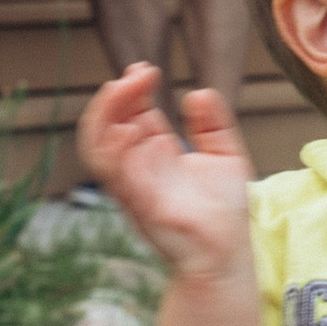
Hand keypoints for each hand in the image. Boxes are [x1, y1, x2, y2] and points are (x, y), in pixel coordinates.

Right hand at [79, 66, 253, 282]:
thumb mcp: (225, 156)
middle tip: (140, 73)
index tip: (145, 70)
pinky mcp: (142, 207)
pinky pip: (117, 178)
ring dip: (106, 116)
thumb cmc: (223, 212)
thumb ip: (213, 124)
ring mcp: (135, 188)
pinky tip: (130, 129)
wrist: (228, 255)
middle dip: (115, 96)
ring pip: (98, 149)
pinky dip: (116, 152)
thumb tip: (199, 92)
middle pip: (104, 126)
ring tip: (124, 89)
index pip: (127, 114)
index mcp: (153, 154)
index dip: (129, 90)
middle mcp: (137, 169)